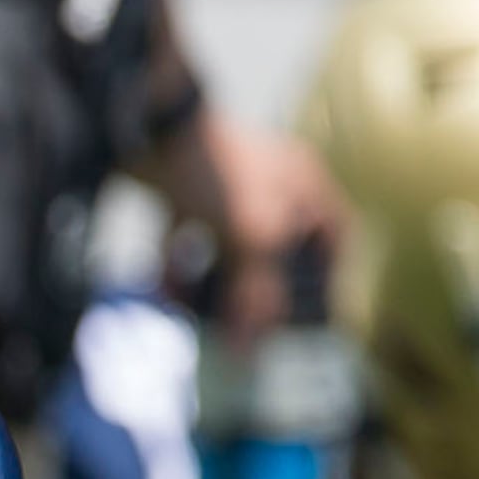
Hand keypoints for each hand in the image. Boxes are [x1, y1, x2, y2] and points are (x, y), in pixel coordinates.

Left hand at [156, 108, 345, 338]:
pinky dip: (176, 268)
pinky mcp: (182, 195)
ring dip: (212, 286)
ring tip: (200, 319)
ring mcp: (224, 189)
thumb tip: (249, 355)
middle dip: (256, 294)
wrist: (145, 123)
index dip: (327, 278)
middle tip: (247, 331)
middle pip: (274, 253)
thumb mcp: (250, 238)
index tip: (310, 316)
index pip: (334, 235)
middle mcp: (269, 184)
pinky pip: (187, 242)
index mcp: (303, 185)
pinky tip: (163, 292)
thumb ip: (256, 296)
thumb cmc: (216, 172)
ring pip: (227, 251)